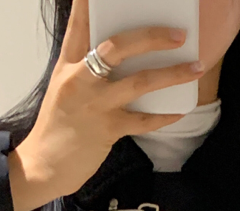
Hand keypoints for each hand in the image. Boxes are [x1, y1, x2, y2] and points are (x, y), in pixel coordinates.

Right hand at [7, 0, 205, 210]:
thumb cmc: (57, 128)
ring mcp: (95, 104)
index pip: (79, 25)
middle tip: (178, 34)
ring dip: (172, 74)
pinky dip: (164, 115)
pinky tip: (179, 110)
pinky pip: (144, 120)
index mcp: (68, 65)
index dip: (88, 4)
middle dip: (152, 37)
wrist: (44, 165)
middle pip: (118, 47)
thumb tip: (121, 58)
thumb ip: (86, 71)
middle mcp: (80, 79)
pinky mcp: (108, 130)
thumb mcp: (64, 89)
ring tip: (195, 68)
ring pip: (140, 82)